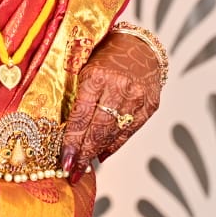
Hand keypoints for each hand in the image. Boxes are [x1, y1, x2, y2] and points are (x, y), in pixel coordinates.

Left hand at [59, 32, 163, 181]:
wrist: (139, 44)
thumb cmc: (105, 54)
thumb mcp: (84, 66)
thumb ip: (76, 94)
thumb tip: (64, 129)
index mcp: (97, 76)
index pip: (81, 116)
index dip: (72, 141)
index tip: (64, 160)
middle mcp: (119, 87)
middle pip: (98, 129)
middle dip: (84, 153)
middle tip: (73, 171)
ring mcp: (137, 97)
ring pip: (114, 132)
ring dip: (98, 151)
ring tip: (85, 165)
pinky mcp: (151, 104)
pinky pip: (130, 130)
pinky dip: (116, 144)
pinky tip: (104, 153)